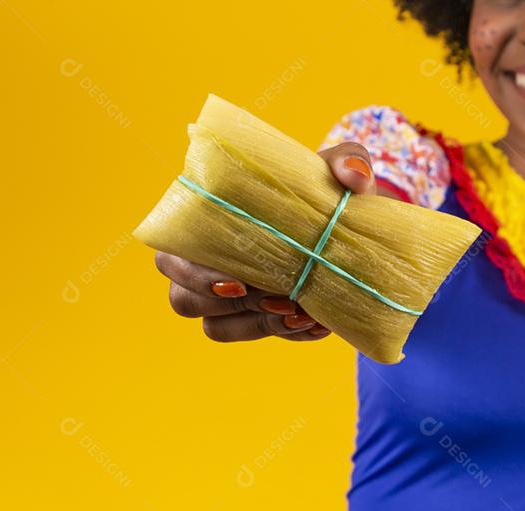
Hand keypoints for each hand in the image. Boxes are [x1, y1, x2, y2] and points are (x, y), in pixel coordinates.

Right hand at [153, 141, 379, 343]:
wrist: (348, 232)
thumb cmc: (322, 193)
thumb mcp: (336, 170)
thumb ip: (347, 160)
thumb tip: (352, 176)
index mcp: (204, 223)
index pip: (172, 255)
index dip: (196, 275)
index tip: (240, 281)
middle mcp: (203, 264)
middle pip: (184, 300)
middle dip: (233, 305)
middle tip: (284, 300)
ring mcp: (224, 299)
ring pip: (215, 327)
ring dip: (258, 324)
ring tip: (302, 313)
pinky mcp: (252, 320)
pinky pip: (256, 337)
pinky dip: (285, 334)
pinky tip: (317, 324)